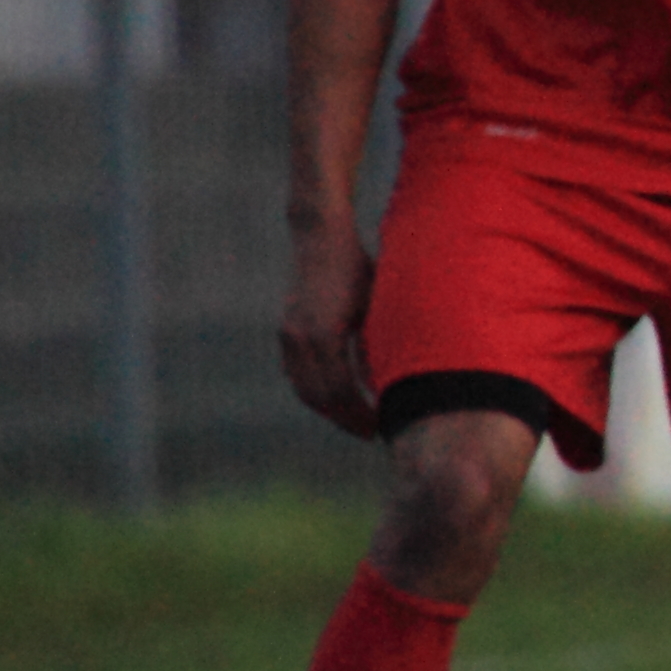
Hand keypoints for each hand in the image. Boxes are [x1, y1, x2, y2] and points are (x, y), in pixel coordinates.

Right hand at [278, 215, 379, 435]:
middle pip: (318, 396)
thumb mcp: (377, 307)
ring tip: (356, 420)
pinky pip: (297, 373)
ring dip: (328, 409)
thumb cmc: (360, 268)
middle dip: (344, 418)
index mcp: (324, 334)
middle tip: (372, 432)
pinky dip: (315, 391)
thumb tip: (384, 387)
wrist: (321, 237)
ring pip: (303, 388)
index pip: (339, 391)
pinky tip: (337, 398)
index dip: (359, 415)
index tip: (380, 427)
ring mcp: (288, 334)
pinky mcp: (286, 330)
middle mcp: (299, 338)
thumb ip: (376, 347)